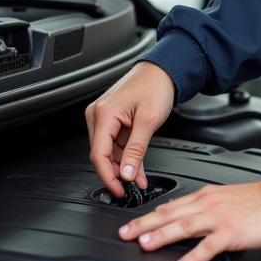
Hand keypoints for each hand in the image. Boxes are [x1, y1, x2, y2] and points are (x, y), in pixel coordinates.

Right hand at [85, 61, 175, 197]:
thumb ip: (136, 150)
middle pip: (101, 154)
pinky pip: (116, 143)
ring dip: (123, 166)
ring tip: (140, 178)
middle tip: (134, 184)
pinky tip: (137, 168)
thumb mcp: (148, 121)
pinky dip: (126, 155)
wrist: (163, 70)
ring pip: (109, 151)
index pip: (98, 155)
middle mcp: (98, 115)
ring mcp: (104, 116)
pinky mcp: (112, 118)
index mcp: (103, 114)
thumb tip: (126, 174)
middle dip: (117, 172)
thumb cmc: (155, 86)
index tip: (120, 190)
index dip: (108, 177)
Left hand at [119, 181, 260, 260]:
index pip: (172, 205)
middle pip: (171, 214)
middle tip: (124, 234)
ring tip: (144, 245)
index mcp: (208, 195)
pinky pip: (207, 247)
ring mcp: (220, 218)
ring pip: (184, 226)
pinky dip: (191, 258)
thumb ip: (210, 207)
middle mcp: (210, 204)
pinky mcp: (233, 232)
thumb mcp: (230, 198)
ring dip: (161, 236)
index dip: (150, 215)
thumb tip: (193, 217)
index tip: (133, 223)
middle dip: (145, 224)